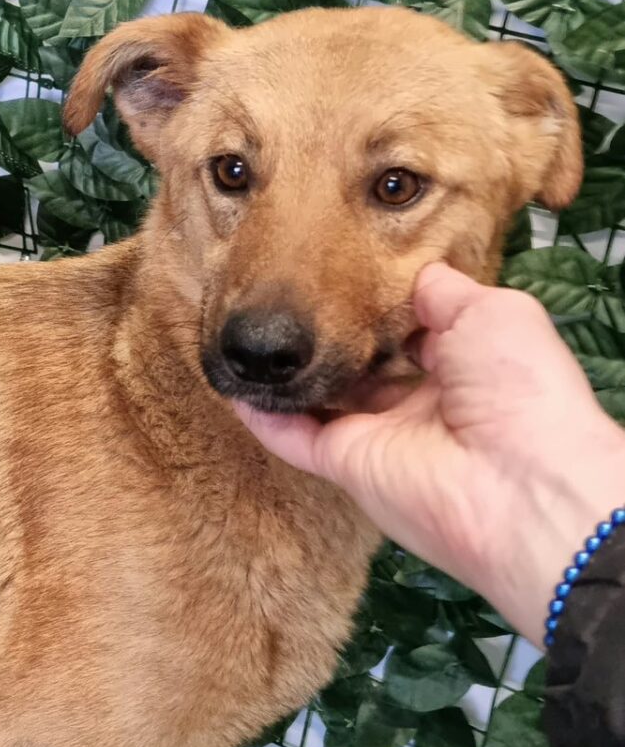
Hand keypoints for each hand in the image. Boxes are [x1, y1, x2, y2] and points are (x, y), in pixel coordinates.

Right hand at [235, 264, 624, 646]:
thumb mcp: (492, 312)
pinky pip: (294, 436)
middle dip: (325, 333)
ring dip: (288, 370)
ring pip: (321, 398)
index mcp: (461, 366)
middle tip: (282, 295)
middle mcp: (417, 402)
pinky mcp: (344, 464)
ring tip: (251, 331)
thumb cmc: (516, 384)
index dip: (374, 302)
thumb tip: (408, 273)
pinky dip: (261, 414)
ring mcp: (377, 436)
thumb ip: (443, 290)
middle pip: (358, 363)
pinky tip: (231, 383)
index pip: (406, 331)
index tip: (336, 267)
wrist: (515, 479)